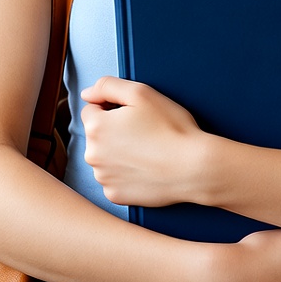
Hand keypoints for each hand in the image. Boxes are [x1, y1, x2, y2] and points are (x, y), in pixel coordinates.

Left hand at [81, 76, 205, 206]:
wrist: (193, 167)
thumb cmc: (170, 128)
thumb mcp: (141, 93)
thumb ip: (107, 86)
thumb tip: (87, 94)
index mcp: (96, 127)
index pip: (91, 110)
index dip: (112, 107)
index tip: (133, 114)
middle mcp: (93, 155)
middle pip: (96, 135)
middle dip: (114, 130)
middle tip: (143, 131)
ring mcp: (103, 178)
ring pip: (105, 157)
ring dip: (118, 152)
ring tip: (146, 149)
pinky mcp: (115, 195)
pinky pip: (114, 178)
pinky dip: (125, 173)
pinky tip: (145, 167)